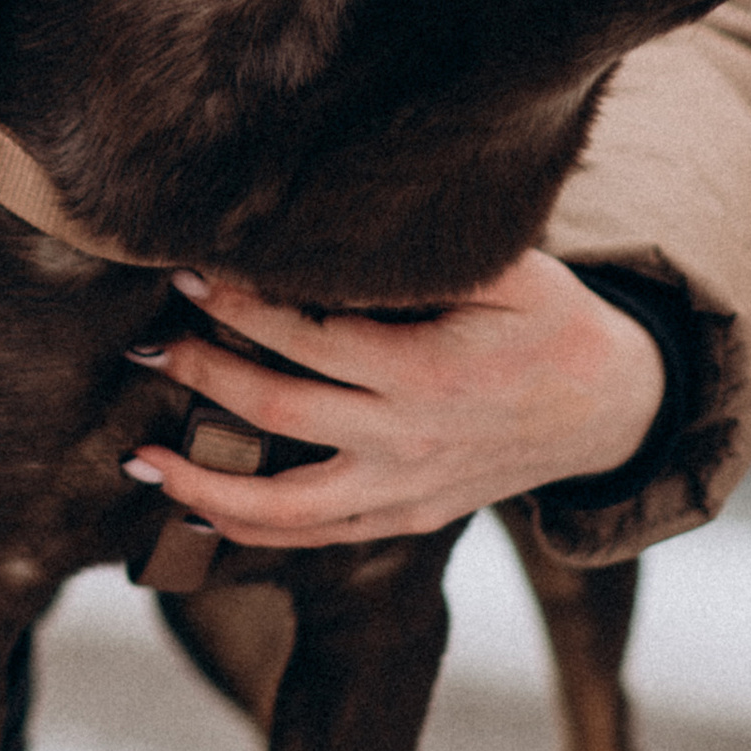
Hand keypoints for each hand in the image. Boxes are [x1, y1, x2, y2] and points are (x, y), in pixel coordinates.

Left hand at [121, 250, 665, 547]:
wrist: (610, 410)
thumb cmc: (552, 322)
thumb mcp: (515, 270)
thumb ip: (433, 252)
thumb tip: (348, 212)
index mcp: (426, 372)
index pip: (307, 338)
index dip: (239, 307)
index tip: (187, 277)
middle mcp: (407, 439)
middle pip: (277, 412)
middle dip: (199, 377)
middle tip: (141, 348)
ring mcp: (404, 490)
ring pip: (284, 508)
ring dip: (204, 484)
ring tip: (140, 460)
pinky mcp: (405, 518)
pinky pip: (315, 537)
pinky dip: (251, 530)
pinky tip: (197, 509)